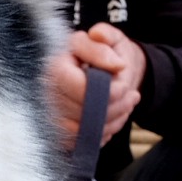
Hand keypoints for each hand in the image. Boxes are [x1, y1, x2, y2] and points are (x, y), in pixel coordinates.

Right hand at [47, 26, 145, 149]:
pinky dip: (105, 133)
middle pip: (83, 114)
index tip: (123, 87)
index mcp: (56, 67)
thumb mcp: (109, 38)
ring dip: (113, 122)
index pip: (78, 90)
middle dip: (115, 107)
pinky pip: (84, 142)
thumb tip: (116, 64)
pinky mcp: (61, 131)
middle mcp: (49, 93)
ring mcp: (53, 114)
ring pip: (84, 132)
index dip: (105, 93)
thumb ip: (107, 44)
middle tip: (132, 96)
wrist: (105, 69)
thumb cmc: (105, 52)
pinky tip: (114, 117)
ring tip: (128, 105)